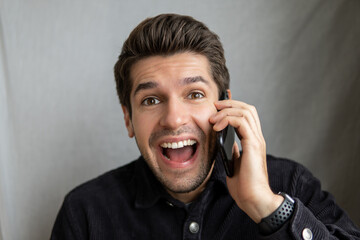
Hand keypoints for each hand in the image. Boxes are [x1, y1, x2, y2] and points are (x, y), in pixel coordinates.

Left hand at [209, 98, 282, 222]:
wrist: (253, 199)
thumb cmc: (244, 185)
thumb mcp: (236, 162)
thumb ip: (234, 150)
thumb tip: (227, 141)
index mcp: (253, 141)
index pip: (247, 115)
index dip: (233, 107)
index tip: (217, 108)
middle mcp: (257, 138)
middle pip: (248, 108)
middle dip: (230, 103)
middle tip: (214, 106)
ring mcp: (256, 140)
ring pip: (245, 112)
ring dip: (227, 110)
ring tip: (213, 118)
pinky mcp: (253, 145)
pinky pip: (241, 122)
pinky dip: (227, 119)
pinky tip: (217, 127)